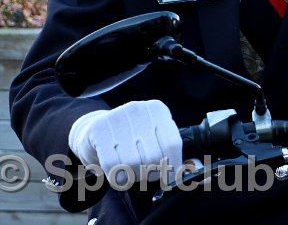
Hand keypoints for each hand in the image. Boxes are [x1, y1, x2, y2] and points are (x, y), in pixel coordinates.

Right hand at [68, 100, 182, 184]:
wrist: (96, 130)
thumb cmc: (132, 139)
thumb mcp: (155, 140)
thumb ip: (173, 154)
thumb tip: (191, 168)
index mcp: (158, 110)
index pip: (172, 144)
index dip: (172, 167)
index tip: (167, 178)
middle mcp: (139, 109)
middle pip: (154, 156)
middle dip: (150, 173)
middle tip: (144, 173)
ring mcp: (117, 117)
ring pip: (134, 163)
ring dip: (133, 176)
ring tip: (130, 170)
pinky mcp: (98, 129)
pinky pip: (113, 166)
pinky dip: (118, 179)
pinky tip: (117, 174)